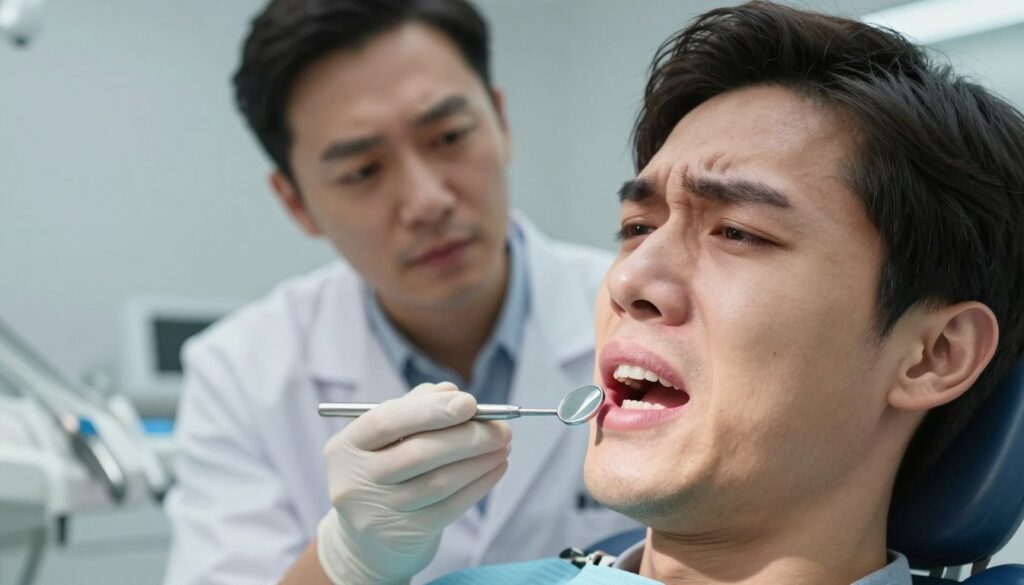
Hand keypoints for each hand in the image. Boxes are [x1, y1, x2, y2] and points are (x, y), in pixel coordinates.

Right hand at [316, 382, 510, 584]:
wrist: (368, 542)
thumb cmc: (382, 473)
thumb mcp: (385, 439)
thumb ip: (414, 407)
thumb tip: (451, 391)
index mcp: (345, 447)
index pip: (387, 421)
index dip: (431, 410)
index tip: (470, 403)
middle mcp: (355, 481)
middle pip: (419, 453)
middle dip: (467, 437)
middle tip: (501, 428)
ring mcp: (377, 513)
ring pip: (439, 481)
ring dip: (479, 460)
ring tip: (503, 445)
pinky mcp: (403, 536)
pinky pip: (450, 506)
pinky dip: (479, 484)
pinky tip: (495, 468)